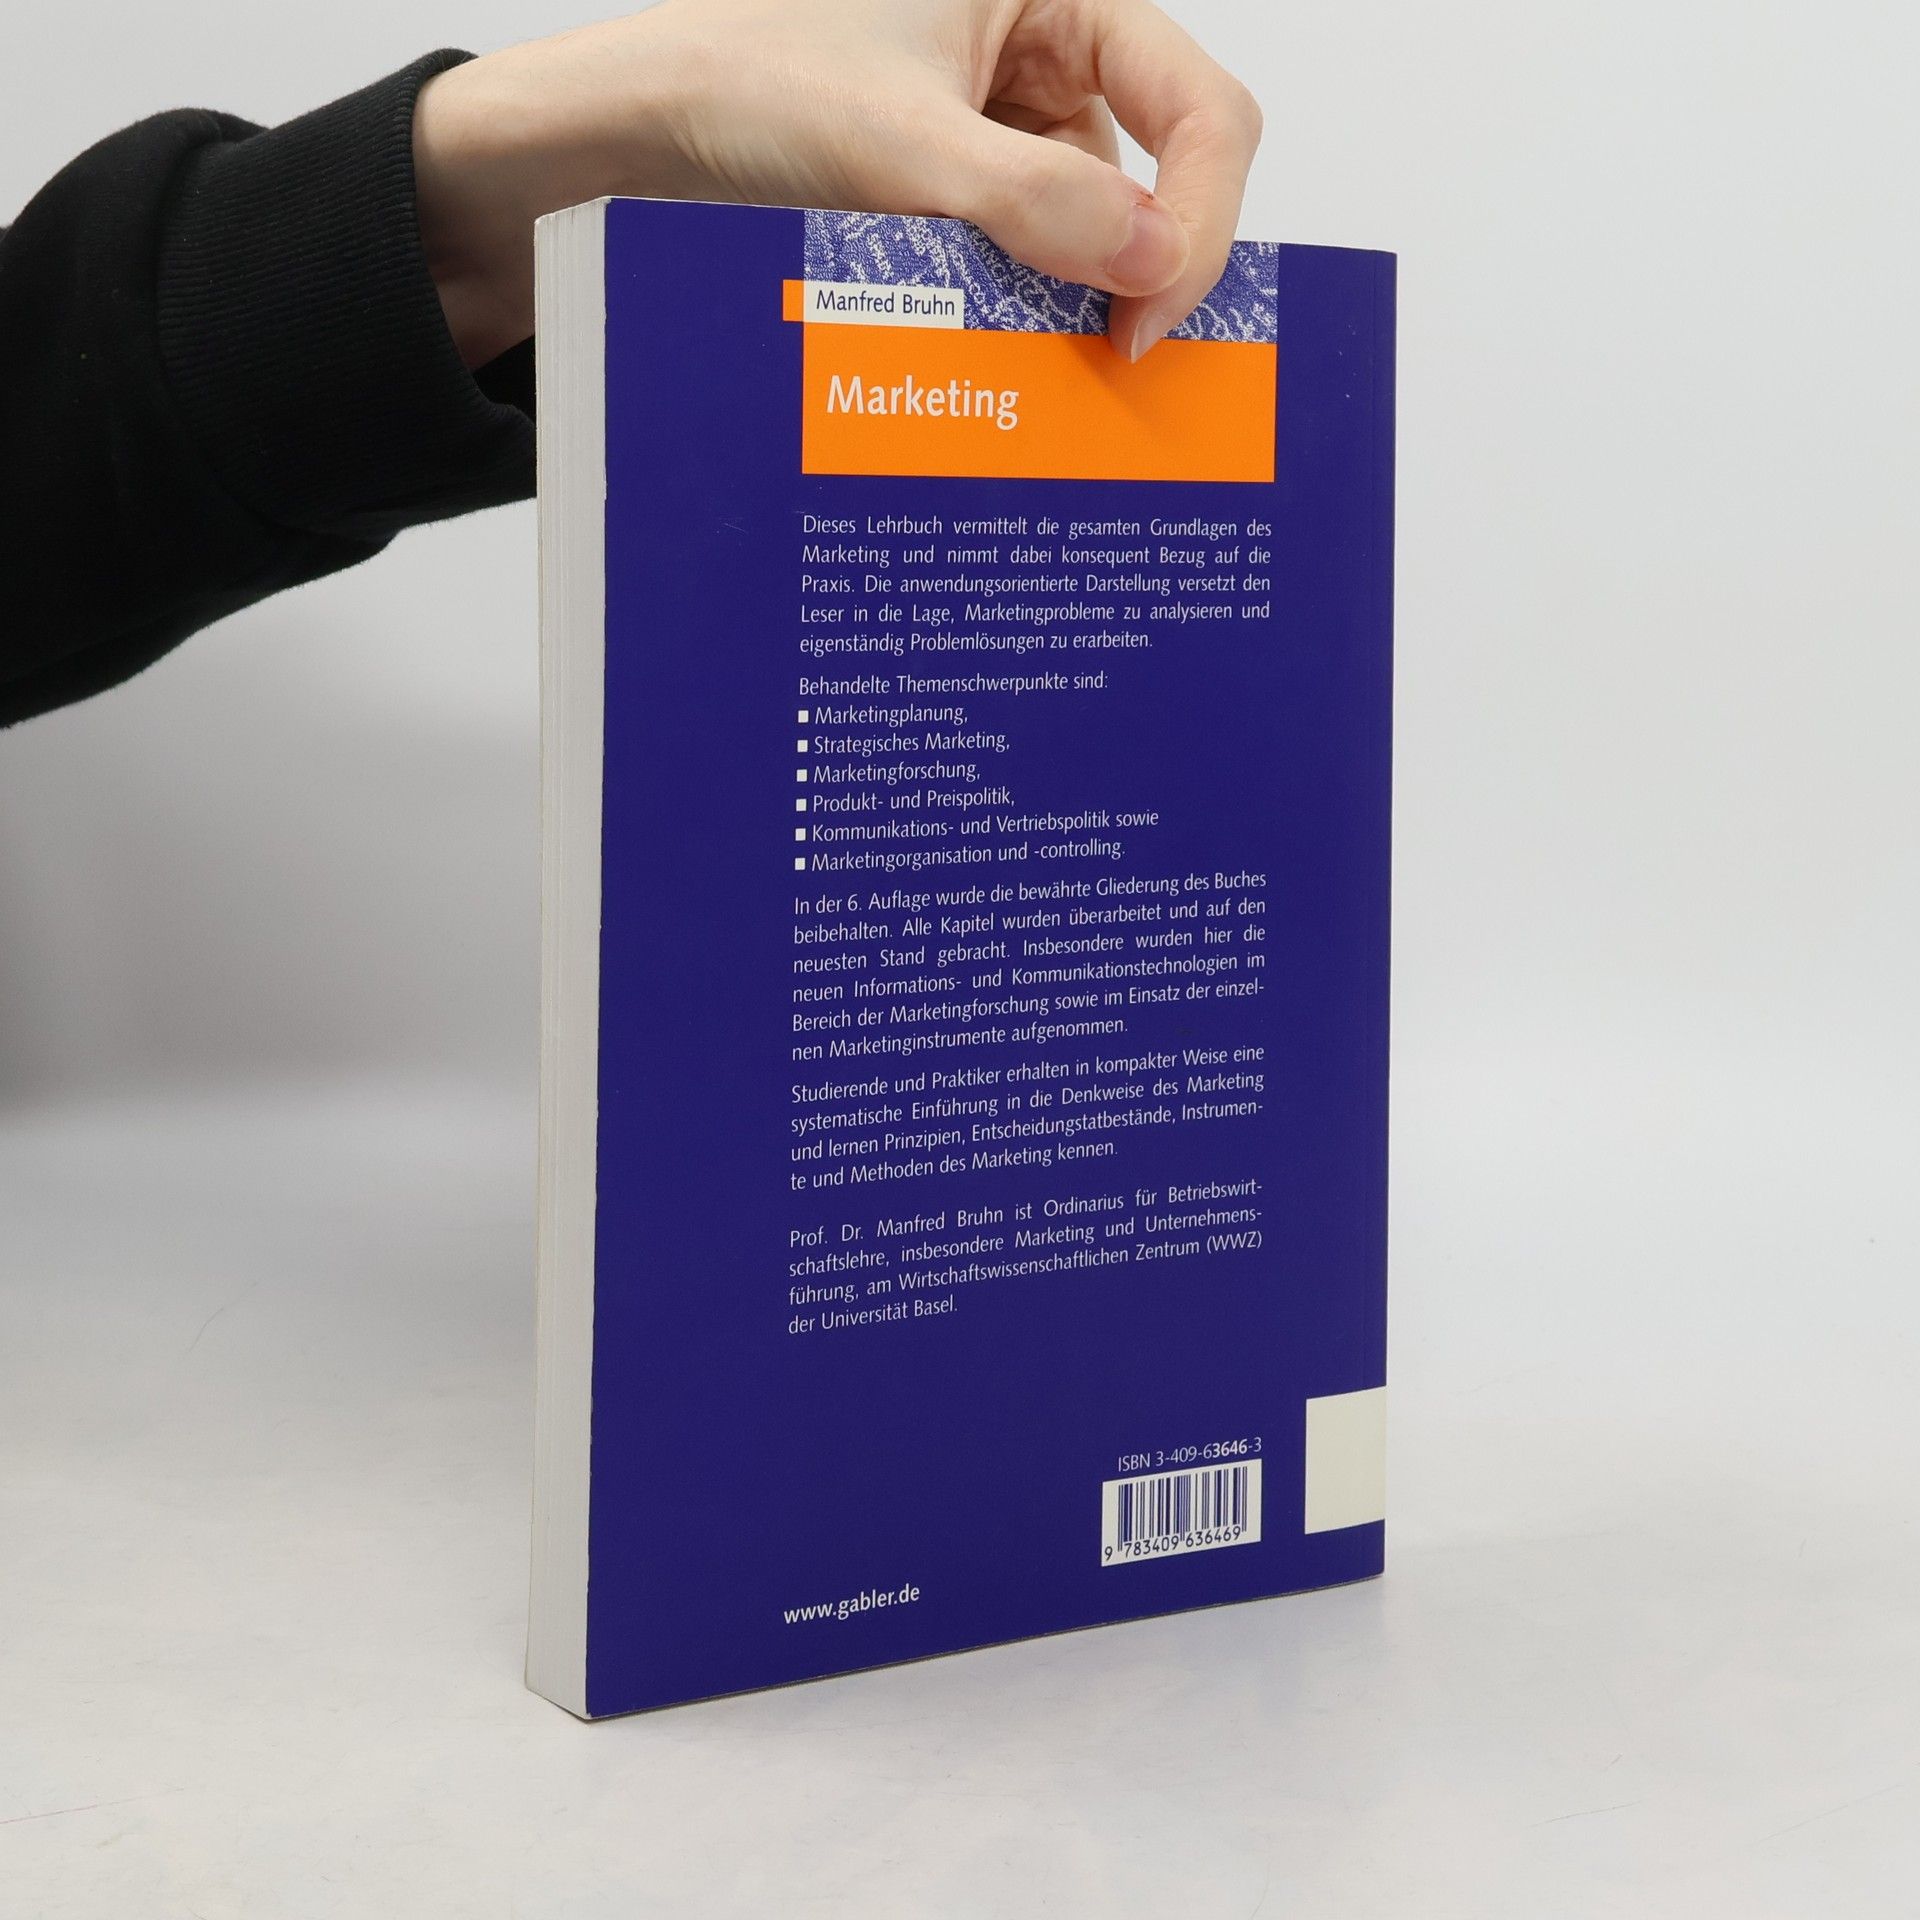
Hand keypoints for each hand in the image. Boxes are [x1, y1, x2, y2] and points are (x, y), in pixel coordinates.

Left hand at [413, 0, 1261, 368]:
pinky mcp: (976, 166)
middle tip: (1110, 355)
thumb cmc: (750, 84)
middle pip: (1167, 163)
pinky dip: (1029, 292)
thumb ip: (1036, 203)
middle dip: (1143, 261)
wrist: (646, 126)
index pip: (1198, 103)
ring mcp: (1014, 108)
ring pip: (1101, 216)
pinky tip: (1001, 330)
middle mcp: (1049, 40)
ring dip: (1077, 288)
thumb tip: (1157, 262)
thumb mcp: (903, 148)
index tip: (1151, 317)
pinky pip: (1040, 239)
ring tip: (1032, 347)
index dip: (1200, 215)